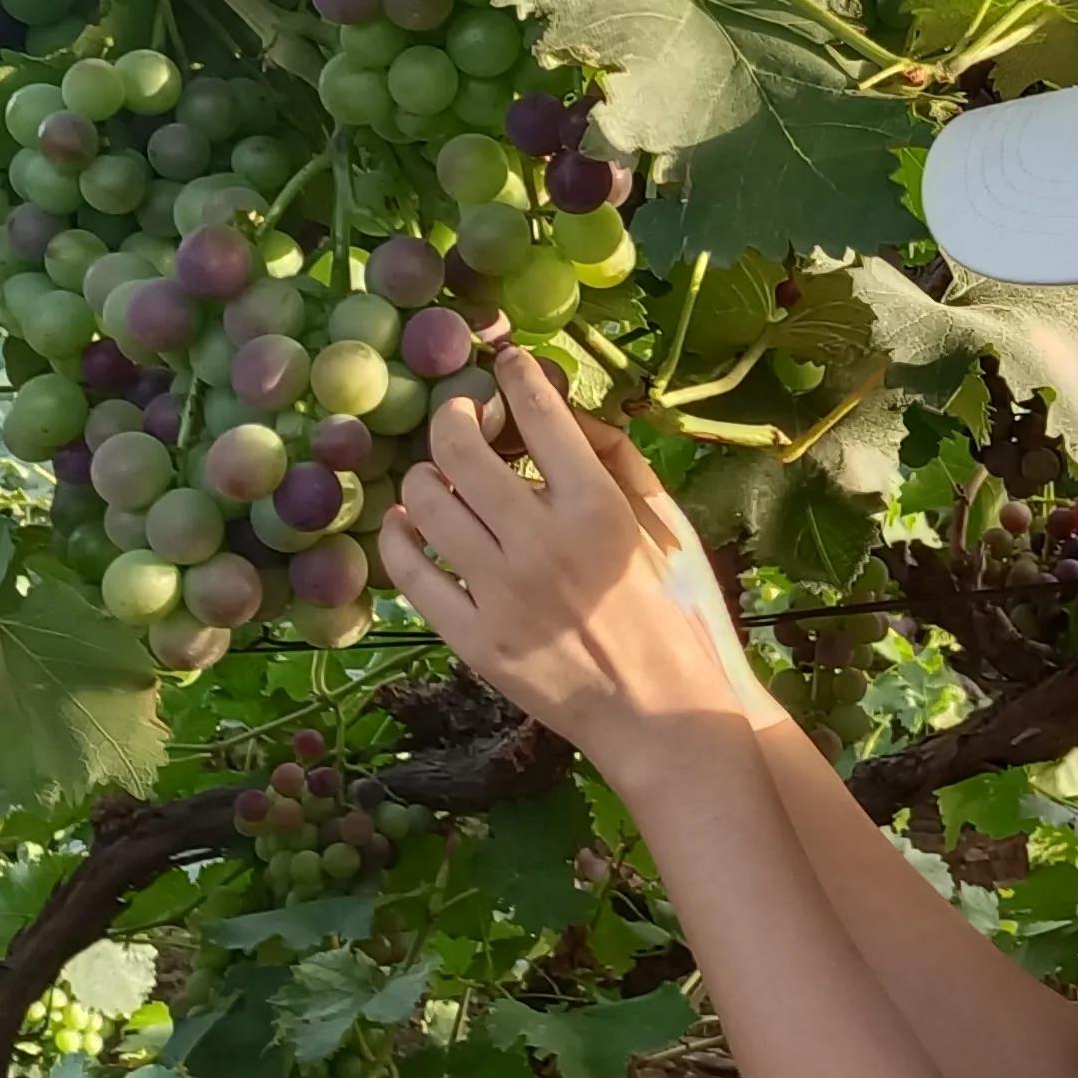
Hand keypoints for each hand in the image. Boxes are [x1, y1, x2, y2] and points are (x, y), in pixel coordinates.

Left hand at [375, 353, 764, 776]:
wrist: (665, 714)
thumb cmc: (678, 614)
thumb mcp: (668, 526)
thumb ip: (620, 462)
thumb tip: (570, 412)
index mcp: (597, 508)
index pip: (538, 412)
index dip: (515, 374)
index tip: (506, 363)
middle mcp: (541, 544)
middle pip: (460, 449)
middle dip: (455, 414)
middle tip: (463, 414)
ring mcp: (500, 595)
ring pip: (424, 504)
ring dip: (424, 474)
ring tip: (439, 474)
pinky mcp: (475, 640)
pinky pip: (411, 576)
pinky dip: (399, 539)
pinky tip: (407, 526)